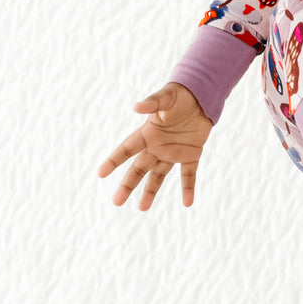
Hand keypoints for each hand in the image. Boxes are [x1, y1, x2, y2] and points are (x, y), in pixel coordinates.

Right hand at [97, 82, 212, 209]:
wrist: (201, 97)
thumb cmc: (180, 95)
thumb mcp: (166, 97)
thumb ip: (152, 103)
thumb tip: (137, 106)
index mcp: (148, 133)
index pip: (127, 149)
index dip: (114, 160)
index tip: (101, 173)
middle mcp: (157, 146)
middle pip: (139, 168)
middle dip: (128, 184)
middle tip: (117, 201)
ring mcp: (173, 152)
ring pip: (159, 175)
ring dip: (151, 191)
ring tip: (142, 208)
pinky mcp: (191, 154)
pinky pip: (188, 174)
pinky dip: (188, 188)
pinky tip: (187, 202)